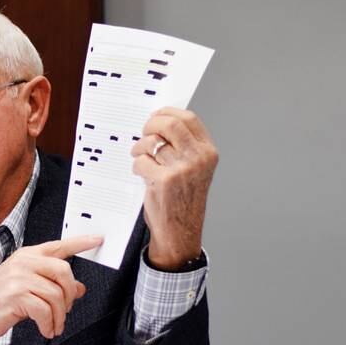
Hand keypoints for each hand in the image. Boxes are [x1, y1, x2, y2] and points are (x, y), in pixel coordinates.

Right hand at [0, 234, 102, 344]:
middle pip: (64, 271)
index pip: (59, 245)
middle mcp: (24, 262)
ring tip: (54, 325)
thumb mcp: (29, 287)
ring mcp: (18, 278)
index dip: (81, 243)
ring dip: (59, 316)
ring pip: (56, 295)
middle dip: (69, 294)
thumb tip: (80, 288)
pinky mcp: (16, 296)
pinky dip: (49, 324)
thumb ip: (53, 284)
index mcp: (27, 255)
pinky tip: (46, 329)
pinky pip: (45, 311)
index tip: (98, 239)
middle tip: (66, 309)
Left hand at [131, 107, 217, 269]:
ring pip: (152, 142)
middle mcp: (198, 158)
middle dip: (151, 125)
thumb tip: (162, 121)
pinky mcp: (164, 180)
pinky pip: (141, 161)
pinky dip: (137, 166)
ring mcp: (182, 169)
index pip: (188, 118)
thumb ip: (185, 146)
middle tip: (144, 133)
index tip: (156, 116)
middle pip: (170, 123)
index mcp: (208, 152)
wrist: (181, 231)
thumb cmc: (185, 200)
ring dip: (140, 148)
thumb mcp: (196, 169)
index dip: (168, 113)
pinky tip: (143, 174)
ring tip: (140, 157)